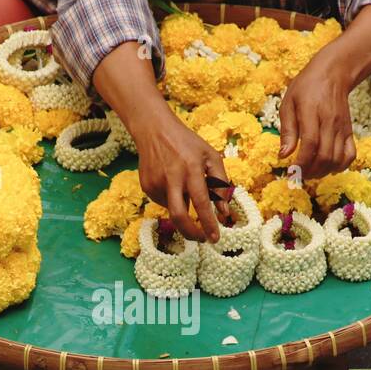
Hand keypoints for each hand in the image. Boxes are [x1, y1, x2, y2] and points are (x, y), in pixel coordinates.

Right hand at [90, 41, 229, 240]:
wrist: (154, 130)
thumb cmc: (187, 143)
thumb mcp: (210, 156)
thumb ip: (220, 183)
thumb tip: (224, 211)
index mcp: (190, 168)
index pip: (201, 201)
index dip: (208, 223)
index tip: (215, 238)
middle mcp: (171, 177)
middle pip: (179, 215)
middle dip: (191, 233)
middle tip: (201, 239)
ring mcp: (156, 183)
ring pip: (173, 209)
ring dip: (183, 207)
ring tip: (184, 186)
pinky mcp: (146, 187)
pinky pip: (163, 202)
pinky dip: (172, 199)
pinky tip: (172, 181)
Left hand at [278, 47, 355, 180]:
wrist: (333, 74)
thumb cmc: (306, 87)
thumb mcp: (288, 102)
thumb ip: (287, 130)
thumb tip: (283, 155)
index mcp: (312, 112)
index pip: (311, 143)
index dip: (301, 162)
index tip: (291, 171)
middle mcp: (330, 122)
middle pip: (324, 156)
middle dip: (310, 172)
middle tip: (298, 175)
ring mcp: (342, 128)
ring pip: (336, 159)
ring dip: (322, 172)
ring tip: (309, 173)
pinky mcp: (349, 132)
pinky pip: (350, 156)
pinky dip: (339, 167)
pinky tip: (327, 168)